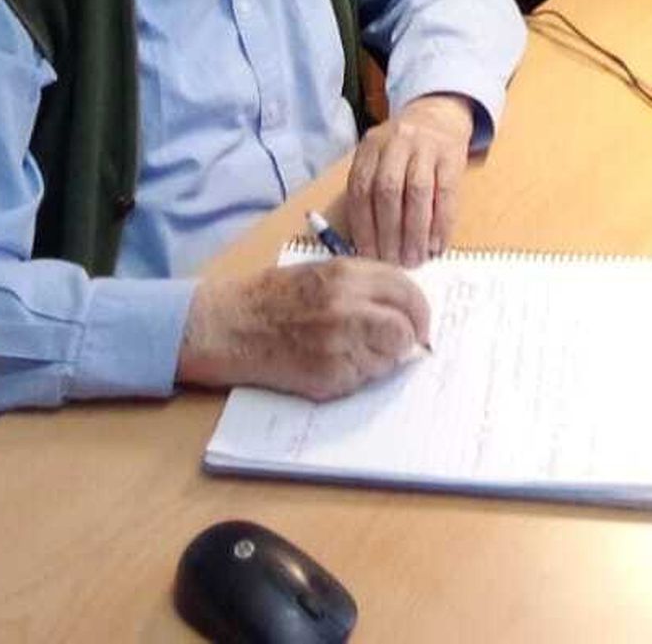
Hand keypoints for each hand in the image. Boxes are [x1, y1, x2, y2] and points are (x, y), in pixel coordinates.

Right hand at [176, 257, 429, 399]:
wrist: (232, 325)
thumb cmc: (276, 296)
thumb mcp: (324, 271)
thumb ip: (365, 285)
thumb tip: (404, 308)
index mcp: (348, 274)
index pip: (407, 292)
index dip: (419, 311)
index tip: (419, 324)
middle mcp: (348, 307)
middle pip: (404, 329)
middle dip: (407, 340)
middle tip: (399, 345)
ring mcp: (339, 344)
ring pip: (388, 360)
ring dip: (382, 360)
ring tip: (356, 352)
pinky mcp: (328, 377)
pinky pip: (362, 381)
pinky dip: (358, 377)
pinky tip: (335, 365)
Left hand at [344, 93, 474, 265]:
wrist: (439, 114)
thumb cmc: (403, 148)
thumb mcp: (380, 157)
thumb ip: (370, 190)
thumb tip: (365, 245)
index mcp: (371, 146)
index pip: (361, 189)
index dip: (363, 226)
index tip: (368, 256)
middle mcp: (396, 142)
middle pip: (388, 191)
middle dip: (389, 232)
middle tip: (393, 262)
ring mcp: (426, 146)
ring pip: (417, 192)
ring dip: (415, 231)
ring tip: (414, 258)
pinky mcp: (452, 155)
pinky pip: (446, 193)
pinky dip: (441, 223)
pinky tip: (437, 244)